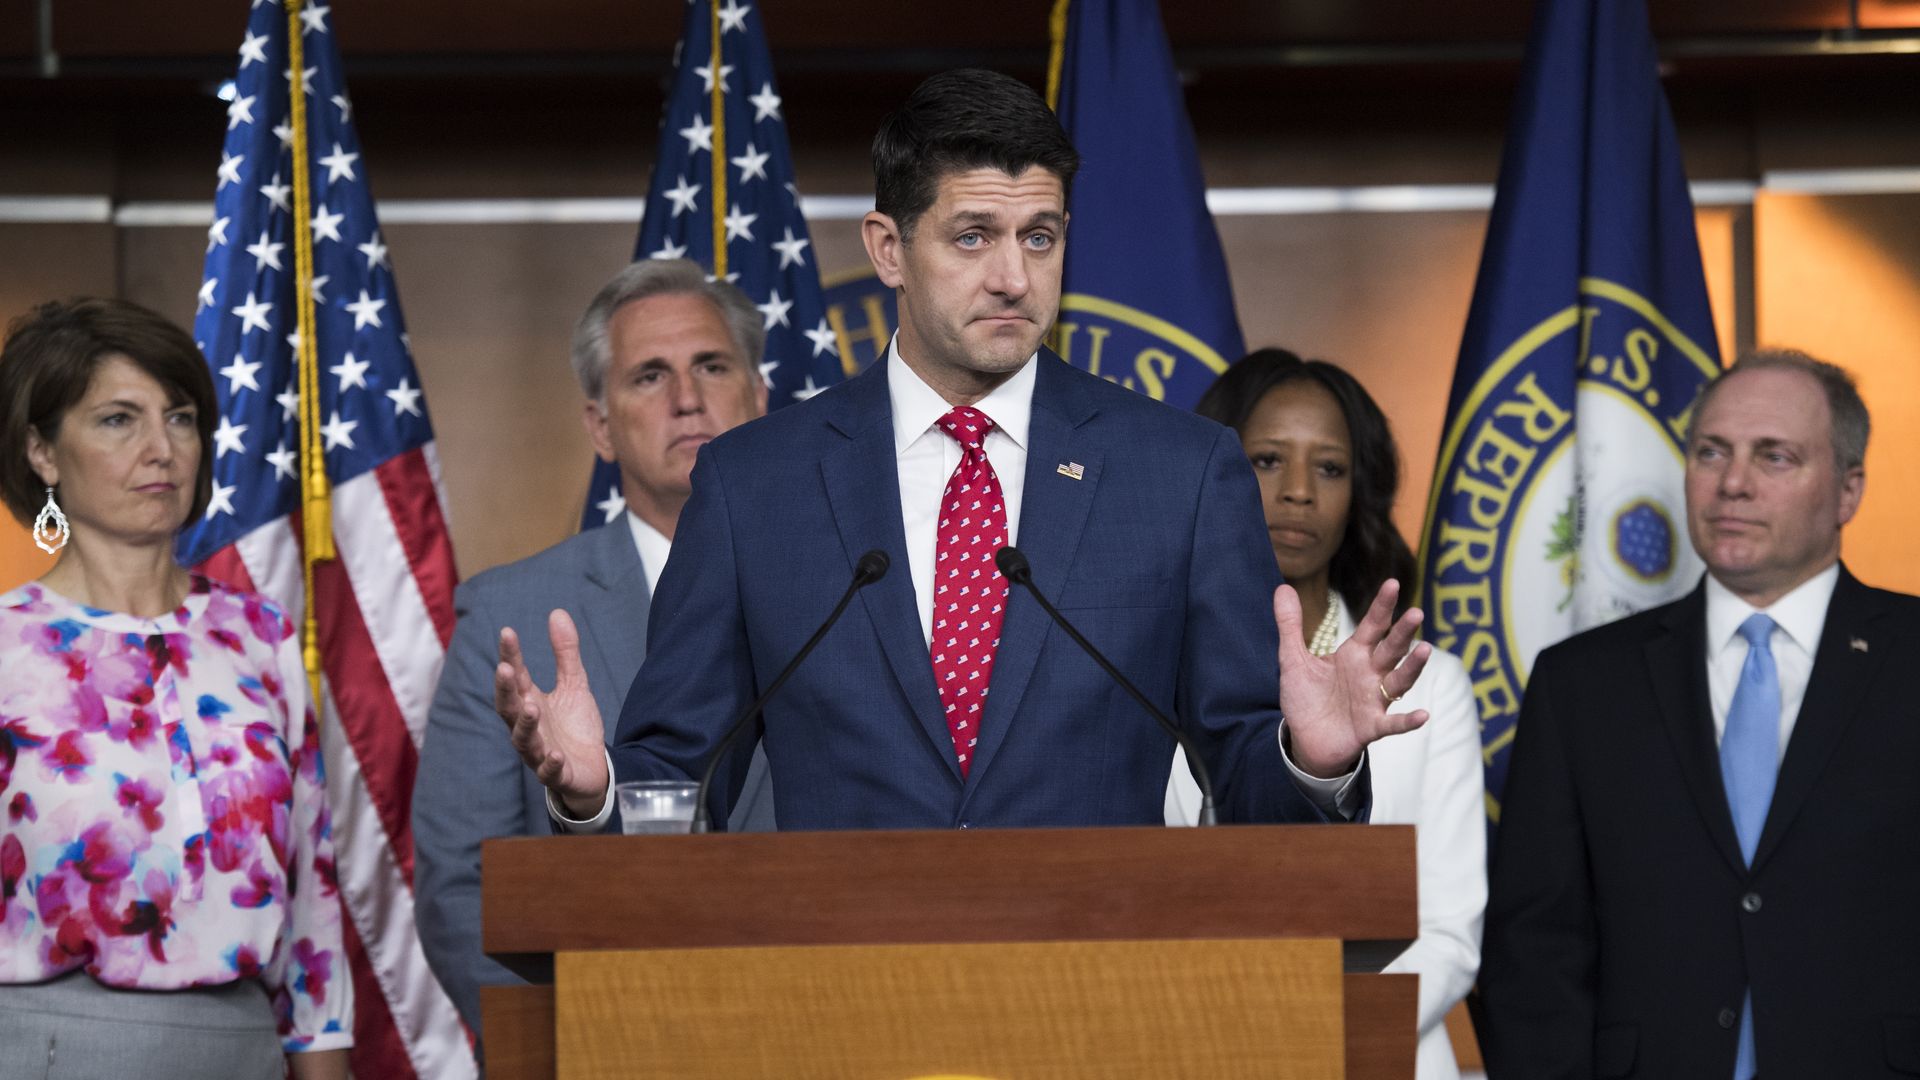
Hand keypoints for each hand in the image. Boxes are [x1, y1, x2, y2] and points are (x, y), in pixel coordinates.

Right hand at [496, 609, 609, 817]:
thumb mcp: (574, 684)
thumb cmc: (574, 726)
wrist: (593, 768)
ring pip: (523, 740)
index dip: (510, 655)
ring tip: (532, 707)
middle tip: (506, 668)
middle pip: (509, 708)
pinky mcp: (556, 773)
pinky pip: (549, 771)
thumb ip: (565, 653)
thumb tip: (557, 612)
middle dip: (506, 689)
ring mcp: (539, 751)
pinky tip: (554, 753)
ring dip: (525, 724)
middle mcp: (528, 727)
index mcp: (529, 702)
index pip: (516, 677)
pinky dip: (550, 763)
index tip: (507, 632)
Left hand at [1276, 579, 1430, 777]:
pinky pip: (1393, 724)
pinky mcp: (1371, 726)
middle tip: (1416, 612)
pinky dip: (1407, 721)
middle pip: (1391, 649)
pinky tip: (1423, 716)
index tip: (1393, 583)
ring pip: (1399, 680)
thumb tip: (1281, 588)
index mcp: (1354, 654)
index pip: (1373, 625)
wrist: (1305, 740)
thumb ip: (1290, 625)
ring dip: (1413, 667)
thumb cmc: (1306, 698)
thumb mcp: (1293, 659)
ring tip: (1425, 650)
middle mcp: (1370, 673)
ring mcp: (1374, 699)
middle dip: (1403, 632)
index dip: (1382, 606)